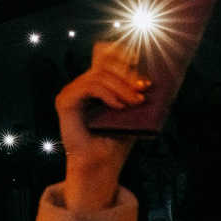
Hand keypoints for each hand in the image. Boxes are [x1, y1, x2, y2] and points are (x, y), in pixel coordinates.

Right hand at [54, 41, 148, 211]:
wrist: (101, 166)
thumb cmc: (117, 142)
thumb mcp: (132, 112)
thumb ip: (137, 92)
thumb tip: (155, 74)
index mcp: (96, 85)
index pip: (105, 56)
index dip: (123, 55)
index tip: (141, 66)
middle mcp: (82, 85)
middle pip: (104, 63)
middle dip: (128, 72)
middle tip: (144, 87)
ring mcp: (72, 92)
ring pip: (99, 75)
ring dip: (122, 86)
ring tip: (136, 102)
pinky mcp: (65, 101)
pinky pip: (89, 87)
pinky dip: (107, 94)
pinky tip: (119, 106)